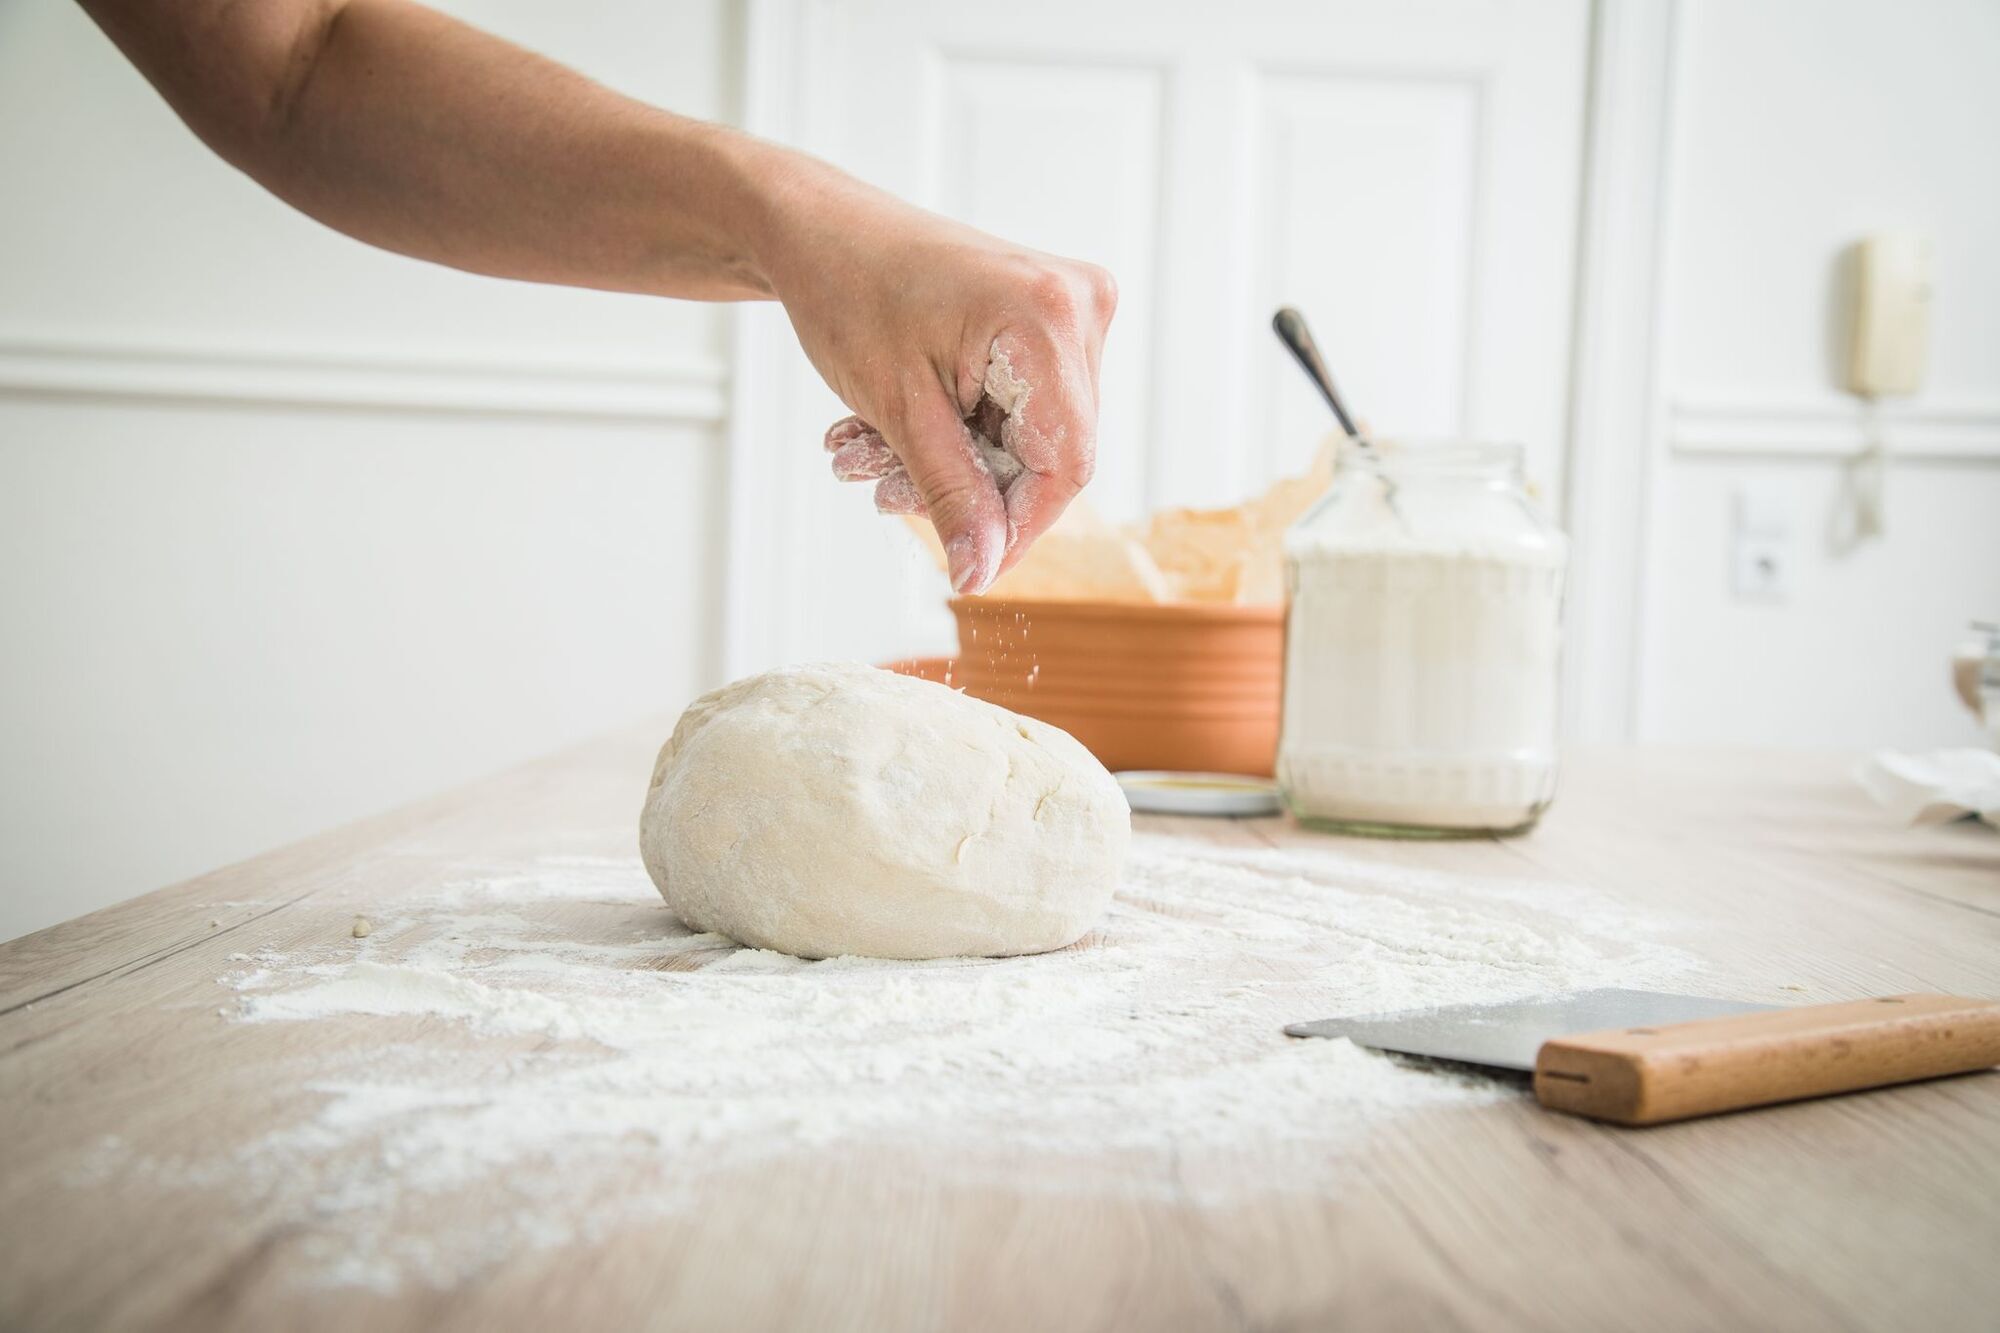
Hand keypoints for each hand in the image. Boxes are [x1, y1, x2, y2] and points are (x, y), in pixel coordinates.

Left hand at [761, 168, 1116, 593]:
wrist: (819, 229)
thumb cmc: (848, 293)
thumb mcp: (900, 411)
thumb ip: (951, 497)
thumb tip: (980, 575)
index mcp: (1048, 319)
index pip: (1065, 464)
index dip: (1016, 528)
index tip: (967, 566)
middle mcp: (1078, 306)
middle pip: (1047, 452)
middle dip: (964, 485)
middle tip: (881, 489)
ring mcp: (1068, 309)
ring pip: (1025, 435)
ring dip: (948, 460)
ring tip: (866, 451)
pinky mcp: (1046, 318)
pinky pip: (1015, 404)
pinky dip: (955, 427)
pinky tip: (891, 426)